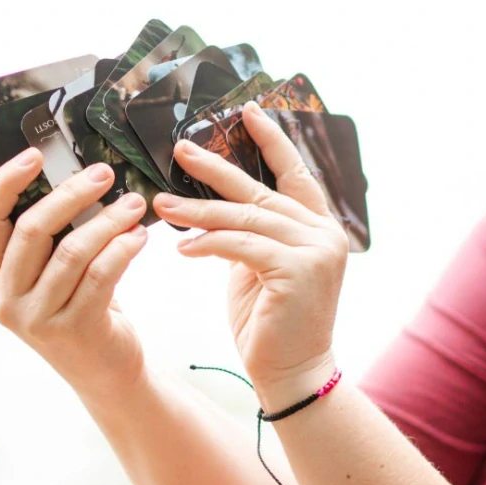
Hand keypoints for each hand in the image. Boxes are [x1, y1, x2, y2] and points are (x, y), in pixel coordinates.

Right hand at [0, 148, 150, 404]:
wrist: (104, 370)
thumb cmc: (79, 308)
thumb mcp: (50, 275)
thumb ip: (50, 238)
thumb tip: (76, 179)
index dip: (6, 183)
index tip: (35, 155)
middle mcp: (3, 298)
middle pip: (32, 229)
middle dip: (72, 194)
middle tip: (105, 174)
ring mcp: (35, 316)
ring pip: (72, 251)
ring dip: (108, 220)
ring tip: (135, 205)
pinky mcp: (73, 328)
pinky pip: (100, 275)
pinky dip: (123, 248)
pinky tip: (140, 235)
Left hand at [154, 102, 348, 402]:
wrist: (292, 373)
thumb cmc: (272, 323)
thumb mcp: (259, 269)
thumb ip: (251, 236)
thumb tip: (216, 207)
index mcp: (320, 228)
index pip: (296, 175)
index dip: (273, 141)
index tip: (250, 111)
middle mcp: (324, 234)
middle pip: (262, 192)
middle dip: (217, 169)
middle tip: (180, 149)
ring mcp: (316, 251)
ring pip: (246, 218)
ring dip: (198, 210)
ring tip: (160, 204)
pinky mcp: (298, 271)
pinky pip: (241, 246)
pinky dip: (208, 243)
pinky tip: (182, 248)